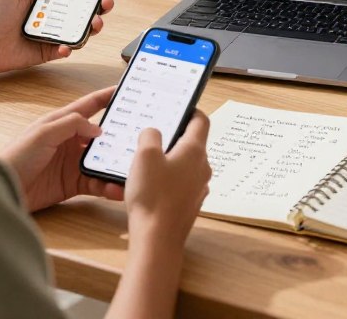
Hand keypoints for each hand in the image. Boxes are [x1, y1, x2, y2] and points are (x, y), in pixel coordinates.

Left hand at [0, 0, 127, 77]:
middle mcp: (54, 13)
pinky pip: (69, 47)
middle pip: (87, 6)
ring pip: (83, 27)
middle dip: (103, 2)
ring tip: (95, 21)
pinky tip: (67, 44)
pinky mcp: (50, 50)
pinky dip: (72, 46)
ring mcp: (54, 32)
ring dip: (95, 24)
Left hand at [0, 87, 123, 211]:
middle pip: (102, 135)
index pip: (90, 105)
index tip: (125, 90)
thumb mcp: (43, 132)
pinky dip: (108, 186)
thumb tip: (97, 128)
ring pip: (102, 160)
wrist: (2, 190)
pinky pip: (96, 183)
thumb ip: (71, 124)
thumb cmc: (15, 157)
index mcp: (62, 122)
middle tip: (139, 138)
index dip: (107, 96)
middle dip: (120, 136)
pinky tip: (115, 189)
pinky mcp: (73, 184)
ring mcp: (72, 162)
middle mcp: (70, 141)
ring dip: (116, 165)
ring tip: (129, 170)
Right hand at [126, 113, 211, 254]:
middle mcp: (203, 167)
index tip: (179, 108)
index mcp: (195, 151)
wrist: (158, 239)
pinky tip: (152, 186)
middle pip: (193, 143)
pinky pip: (182, 184)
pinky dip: (170, 179)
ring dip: (171, 160)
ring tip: (148, 161)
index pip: (201, 121)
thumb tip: (154, 132)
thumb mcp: (144, 156)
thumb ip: (150, 136)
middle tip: (155, 135)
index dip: (191, 111)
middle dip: (175, 137)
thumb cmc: (152, 195)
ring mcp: (199, 187)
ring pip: (187, 165)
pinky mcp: (190, 204)